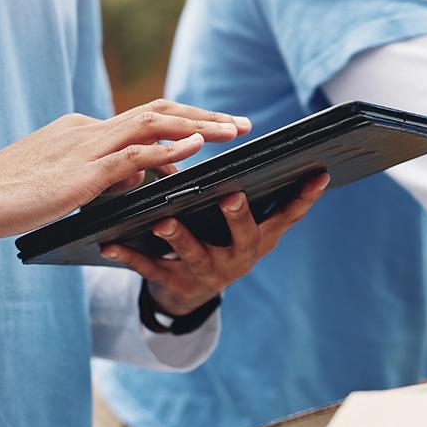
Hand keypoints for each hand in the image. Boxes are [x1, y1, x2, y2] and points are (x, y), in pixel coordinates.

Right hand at [0, 99, 251, 239]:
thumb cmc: (5, 195)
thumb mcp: (58, 181)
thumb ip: (97, 177)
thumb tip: (135, 178)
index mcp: (81, 131)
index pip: (142, 120)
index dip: (182, 125)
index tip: (212, 132)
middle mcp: (87, 130)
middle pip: (157, 111)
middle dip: (203, 116)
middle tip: (240, 124)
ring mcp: (84, 148)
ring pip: (153, 123)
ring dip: (199, 125)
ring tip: (234, 131)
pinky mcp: (79, 172)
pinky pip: (133, 154)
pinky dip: (168, 147)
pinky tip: (196, 149)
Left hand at [99, 174, 330, 314]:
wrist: (186, 290)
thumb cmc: (214, 238)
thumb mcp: (233, 221)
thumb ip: (241, 188)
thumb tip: (241, 137)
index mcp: (257, 237)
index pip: (288, 216)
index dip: (305, 198)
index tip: (316, 174)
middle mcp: (238, 257)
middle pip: (243, 237)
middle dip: (238, 217)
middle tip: (230, 196)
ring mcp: (207, 274)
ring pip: (193, 254)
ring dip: (178, 237)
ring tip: (162, 221)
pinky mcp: (174, 285)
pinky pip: (149, 269)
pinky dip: (130, 256)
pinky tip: (109, 244)